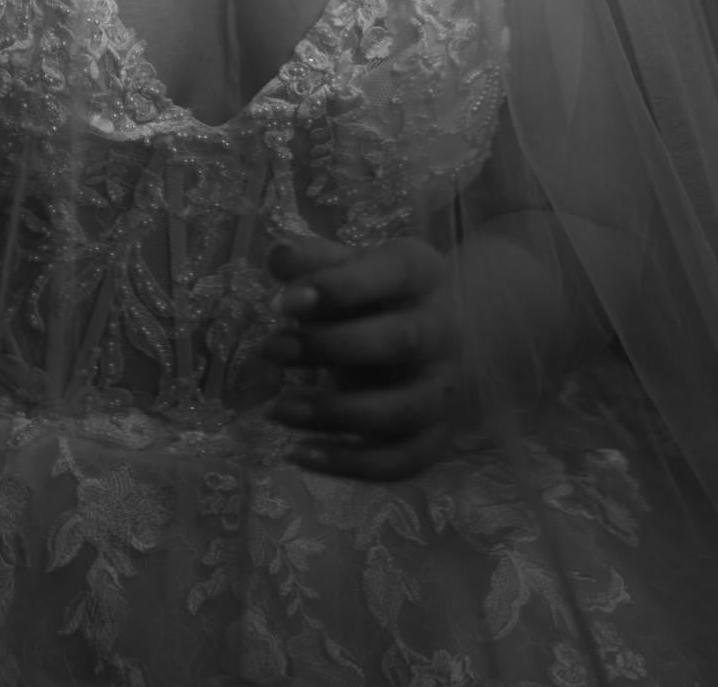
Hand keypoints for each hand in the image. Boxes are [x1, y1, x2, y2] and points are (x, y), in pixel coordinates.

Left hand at [264, 235, 459, 480]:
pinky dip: (351, 464)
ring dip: (337, 413)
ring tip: (277, 409)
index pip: (391, 273)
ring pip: (404, 409)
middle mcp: (445, 330)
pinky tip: (298, 453)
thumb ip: (313, 261)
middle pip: (401, 340)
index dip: (339, 288)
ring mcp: (444, 387)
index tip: (283, 301)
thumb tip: (278, 253)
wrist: (439, 331)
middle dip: (332, 346)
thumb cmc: (376, 292)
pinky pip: (401, 460)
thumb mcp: (348, 265)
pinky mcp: (436, 436)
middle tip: (271, 350)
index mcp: (423, 273)